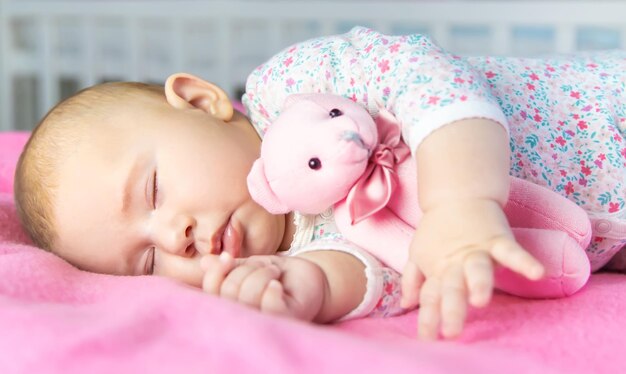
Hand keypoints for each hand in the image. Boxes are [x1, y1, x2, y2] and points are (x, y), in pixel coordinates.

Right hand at [201, 253, 327, 321]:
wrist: (309, 275)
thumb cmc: (277, 274)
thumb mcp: (250, 266)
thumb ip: (228, 268)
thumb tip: (205, 262)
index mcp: (232, 305)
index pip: (212, 292)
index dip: (216, 273)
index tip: (227, 258)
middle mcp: (245, 318)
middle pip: (230, 290)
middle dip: (247, 269)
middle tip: (266, 267)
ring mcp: (265, 321)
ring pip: (248, 296)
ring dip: (262, 274)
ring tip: (275, 273)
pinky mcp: (286, 320)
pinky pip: (270, 305)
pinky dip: (271, 288)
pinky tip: (278, 284)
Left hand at [400, 198, 543, 339]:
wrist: (457, 194)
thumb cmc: (439, 230)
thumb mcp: (419, 253)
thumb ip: (413, 280)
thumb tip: (406, 304)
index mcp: (438, 270)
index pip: (431, 296)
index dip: (428, 317)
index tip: (427, 338)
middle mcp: (456, 264)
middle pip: (453, 288)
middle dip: (452, 309)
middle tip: (451, 331)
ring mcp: (477, 251)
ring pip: (477, 270)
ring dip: (478, 285)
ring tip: (480, 301)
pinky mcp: (497, 239)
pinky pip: (511, 251)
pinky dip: (524, 261)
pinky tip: (538, 273)